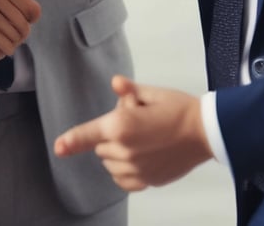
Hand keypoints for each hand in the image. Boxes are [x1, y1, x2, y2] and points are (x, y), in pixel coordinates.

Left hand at [54, 75, 211, 190]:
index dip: (71, 142)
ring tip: (142, 137)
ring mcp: (136, 169)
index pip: (88, 135)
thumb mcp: (151, 92)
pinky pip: (123, 179)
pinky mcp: (147, 181)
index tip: (58, 148)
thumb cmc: (177, 108)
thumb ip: (128, 90)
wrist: (205, 132)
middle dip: (110, 133)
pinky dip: (124, 169)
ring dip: (117, 152)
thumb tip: (116, 83)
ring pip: (110, 163)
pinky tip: (140, 156)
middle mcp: (125, 150)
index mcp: (122, 126)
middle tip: (135, 120)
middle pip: (100, 146)